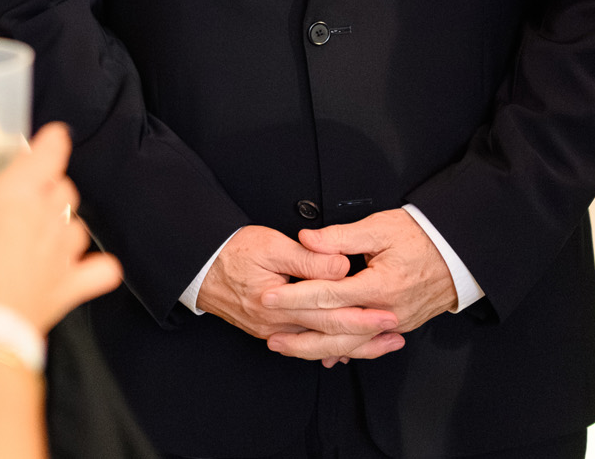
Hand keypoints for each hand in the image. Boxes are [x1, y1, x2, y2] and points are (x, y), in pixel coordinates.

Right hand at [0, 123, 123, 331]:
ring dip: (66, 229)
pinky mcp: (71, 284)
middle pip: (66, 188)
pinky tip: (86, 268)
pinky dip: (97, 268)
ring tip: (42, 240)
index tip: (51, 140)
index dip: (53, 143)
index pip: (51, 151)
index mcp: (18, 192)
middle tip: (25, 205)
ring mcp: (63, 251)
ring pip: (80, 226)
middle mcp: (47, 215)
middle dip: (50, 192)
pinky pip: (102, 270)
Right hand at [196, 226, 402, 362]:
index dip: (361, 316)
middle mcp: (276, 325)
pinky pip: (305, 345)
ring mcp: (272, 332)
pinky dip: (329, 348)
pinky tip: (347, 349)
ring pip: (319, 346)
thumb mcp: (271, 245)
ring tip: (381, 344)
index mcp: (278, 303)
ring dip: (352, 347)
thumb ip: (308, 258)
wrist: (199, 265)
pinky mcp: (270, 331)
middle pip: (328, 337)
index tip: (387, 314)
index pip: (328, 315)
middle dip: (365, 338)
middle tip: (395, 334)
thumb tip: (341, 267)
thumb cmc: (232, 250)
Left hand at [260, 210, 457, 360]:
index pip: (328, 295)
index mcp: (380, 285)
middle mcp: (388, 311)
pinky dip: (345, 350)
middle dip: (300, 336)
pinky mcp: (400, 325)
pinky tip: (325, 356)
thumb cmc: (421, 236)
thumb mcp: (380, 228)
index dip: (295, 297)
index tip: (269, 297)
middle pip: (336, 331)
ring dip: (318, 349)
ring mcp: (396, 322)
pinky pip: (368, 344)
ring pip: (351, 344)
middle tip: (271, 336)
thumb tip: (307, 239)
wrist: (460, 253)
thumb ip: (340, 237)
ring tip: (288, 348)